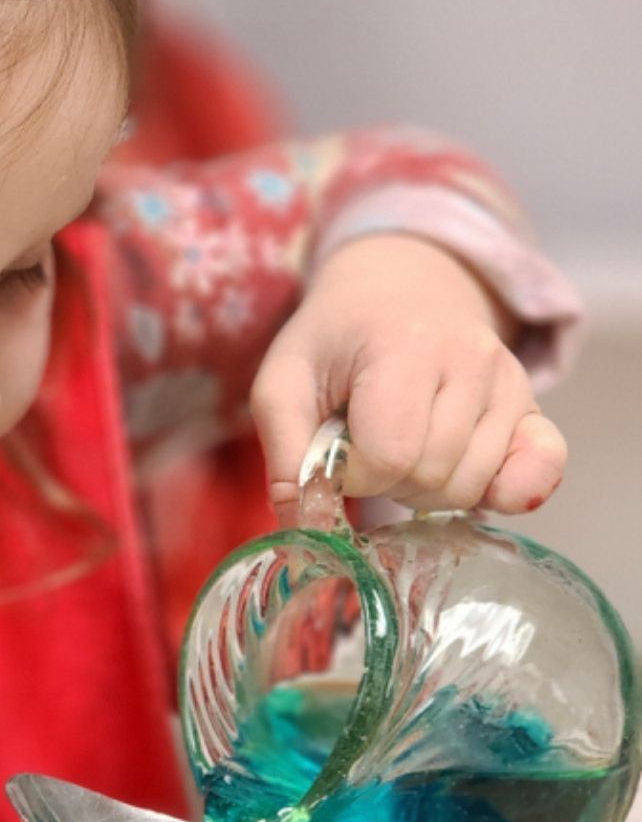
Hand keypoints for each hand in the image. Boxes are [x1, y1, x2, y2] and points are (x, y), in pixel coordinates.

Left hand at [250, 234, 566, 525]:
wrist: (399, 287)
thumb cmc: (334, 340)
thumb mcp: (283, 383)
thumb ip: (284, 457)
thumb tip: (303, 533)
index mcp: (404, 347)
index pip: (389, 457)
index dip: (355, 476)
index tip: (338, 453)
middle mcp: (471, 360)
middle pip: (432, 476)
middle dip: (389, 484)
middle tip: (370, 449)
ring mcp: (509, 381)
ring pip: (470, 486)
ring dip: (428, 490)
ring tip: (405, 449)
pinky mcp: (532, 405)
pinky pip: (538, 472)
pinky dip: (505, 492)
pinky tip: (475, 485)